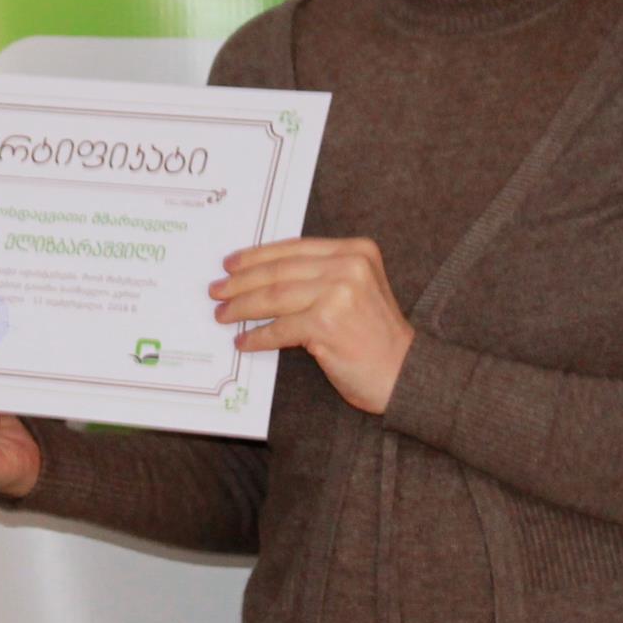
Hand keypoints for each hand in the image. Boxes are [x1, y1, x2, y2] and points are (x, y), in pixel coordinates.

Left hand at [211, 237, 414, 414]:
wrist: (405, 374)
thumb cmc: (375, 337)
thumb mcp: (356, 290)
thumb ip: (319, 275)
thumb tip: (259, 274)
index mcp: (356, 250)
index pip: (293, 248)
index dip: (257, 256)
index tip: (231, 264)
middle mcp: (349, 266)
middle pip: (280, 270)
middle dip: (242, 281)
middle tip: (217, 290)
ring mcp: (339, 293)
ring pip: (274, 296)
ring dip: (242, 307)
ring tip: (223, 314)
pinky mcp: (327, 323)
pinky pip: (280, 328)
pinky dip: (258, 336)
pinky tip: (244, 341)